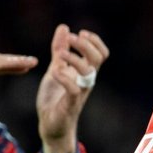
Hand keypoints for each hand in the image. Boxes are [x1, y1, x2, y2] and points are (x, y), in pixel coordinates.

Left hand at [37, 24, 110, 152]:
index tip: (81, 33)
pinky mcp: (71, 104)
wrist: (51, 125)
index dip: (95, 41)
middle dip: (86, 45)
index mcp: (85, 72)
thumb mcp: (56, 68)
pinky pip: (74, 89)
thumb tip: (64, 27)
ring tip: (59, 54)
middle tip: (72, 37)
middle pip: (98, 59)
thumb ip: (60, 49)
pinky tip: (54, 72)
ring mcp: (80, 92)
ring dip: (75, 59)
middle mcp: (86, 81)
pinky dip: (64, 78)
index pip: (101, 53)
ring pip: (89, 73)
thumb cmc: (55, 98)